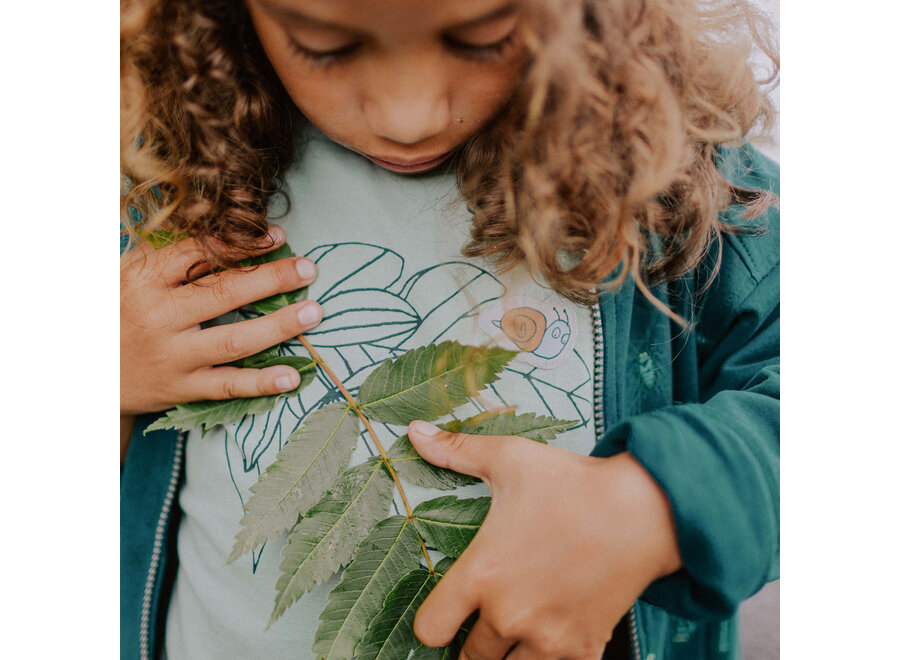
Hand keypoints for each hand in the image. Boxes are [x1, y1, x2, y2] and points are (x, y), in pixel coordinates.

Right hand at [120, 225, 321, 414]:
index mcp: (145, 280)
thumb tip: (223, 224)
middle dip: (271, 279)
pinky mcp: (181, 388)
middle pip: (224, 294)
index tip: (277, 237)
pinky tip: (292, 377)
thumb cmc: (115, 310)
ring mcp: (172, 356)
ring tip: (313, 313)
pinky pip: (226, 386)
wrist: (83, 370)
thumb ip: (169, 251)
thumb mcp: (128, 273)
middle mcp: (159, 317)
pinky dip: (261, 384)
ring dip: (278, 326)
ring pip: (233, 340)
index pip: (199, 255)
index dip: (242, 244)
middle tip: (308, 269)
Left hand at [407, 421, 682, 659]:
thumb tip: (413, 432)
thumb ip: (456, 451)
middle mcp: (510, 614)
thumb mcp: (509, 458)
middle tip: (486, 619)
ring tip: (519, 628)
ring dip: (509, 656)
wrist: (645, 509)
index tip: (445, 613)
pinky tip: (555, 633)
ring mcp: (549, 638)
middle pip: (469, 659)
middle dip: (472, 642)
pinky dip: (551, 658)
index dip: (432, 624)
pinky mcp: (584, 648)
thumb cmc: (573, 482)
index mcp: (483, 574)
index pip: (430, 630)